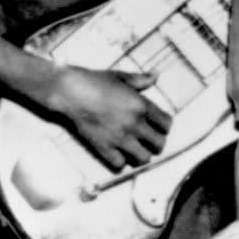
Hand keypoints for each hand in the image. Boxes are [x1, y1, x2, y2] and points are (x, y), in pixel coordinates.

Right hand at [48, 66, 171, 170]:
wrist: (71, 92)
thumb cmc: (96, 81)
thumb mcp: (122, 77)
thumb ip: (142, 79)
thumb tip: (156, 74)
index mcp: (142, 106)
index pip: (166, 124)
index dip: (164, 126)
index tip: (158, 126)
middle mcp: (134, 124)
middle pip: (160, 144)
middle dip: (157, 142)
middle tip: (150, 140)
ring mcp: (119, 138)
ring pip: (144, 158)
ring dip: (142, 154)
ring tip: (136, 149)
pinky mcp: (103, 147)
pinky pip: (120, 164)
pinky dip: (120, 161)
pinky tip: (117, 153)